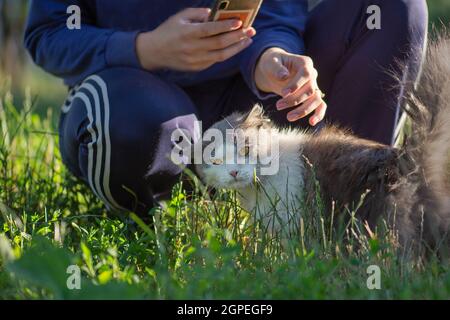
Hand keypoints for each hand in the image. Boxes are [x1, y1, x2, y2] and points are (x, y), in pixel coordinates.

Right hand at [136, 8, 255, 71]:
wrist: (155, 52)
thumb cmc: (168, 31)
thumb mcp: (180, 17)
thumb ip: (197, 14)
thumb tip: (215, 13)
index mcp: (188, 33)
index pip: (211, 30)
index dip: (226, 26)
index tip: (239, 22)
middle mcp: (193, 48)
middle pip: (220, 44)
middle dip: (238, 37)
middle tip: (250, 30)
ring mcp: (195, 60)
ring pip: (221, 55)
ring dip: (237, 48)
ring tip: (248, 40)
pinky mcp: (197, 68)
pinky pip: (215, 61)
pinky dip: (227, 54)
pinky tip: (235, 47)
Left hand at [255, 48, 326, 125]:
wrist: (274, 70)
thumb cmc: (273, 64)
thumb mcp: (271, 63)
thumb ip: (277, 68)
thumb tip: (284, 76)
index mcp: (305, 63)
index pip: (306, 74)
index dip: (296, 85)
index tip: (283, 93)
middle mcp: (313, 74)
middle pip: (310, 89)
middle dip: (294, 100)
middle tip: (278, 106)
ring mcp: (314, 85)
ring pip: (316, 99)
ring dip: (303, 110)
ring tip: (289, 117)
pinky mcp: (311, 96)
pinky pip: (320, 105)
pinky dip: (318, 114)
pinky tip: (311, 122)